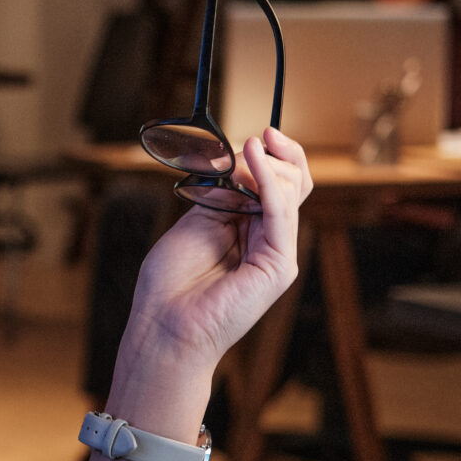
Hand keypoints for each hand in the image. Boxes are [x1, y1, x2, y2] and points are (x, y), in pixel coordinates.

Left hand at [120, 128, 311, 378]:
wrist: (164, 325)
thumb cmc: (172, 282)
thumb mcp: (198, 221)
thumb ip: (223, 193)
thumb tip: (240, 159)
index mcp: (252, 229)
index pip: (279, 183)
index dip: (272, 155)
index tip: (257, 134)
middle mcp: (271, 240)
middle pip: (295, 183)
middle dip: (273, 156)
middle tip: (247, 145)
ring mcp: (278, 253)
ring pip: (293, 193)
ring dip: (267, 165)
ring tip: (244, 152)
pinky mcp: (278, 266)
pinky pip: (280, 214)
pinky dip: (268, 182)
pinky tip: (252, 159)